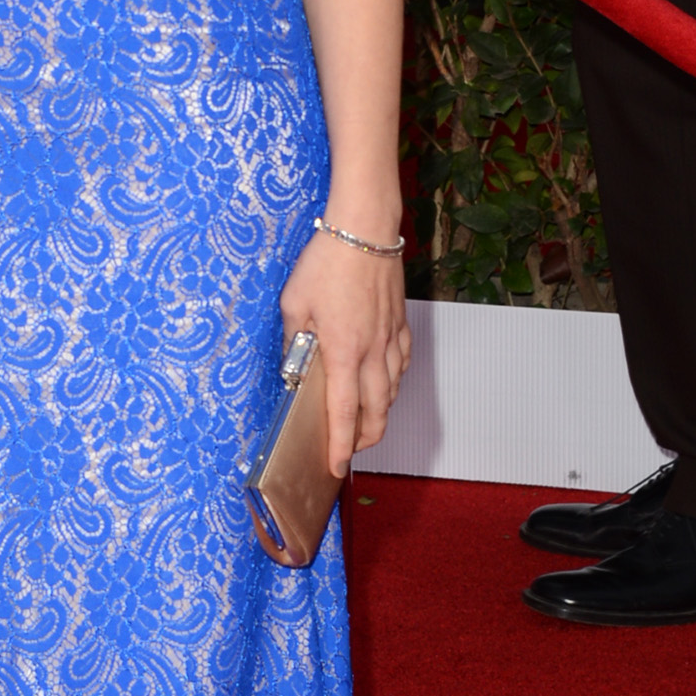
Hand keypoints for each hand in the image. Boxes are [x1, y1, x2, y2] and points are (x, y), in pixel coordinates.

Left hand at [278, 226, 410, 482]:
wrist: (365, 229)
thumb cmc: (328, 261)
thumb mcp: (294, 302)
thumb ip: (294, 339)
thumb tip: (294, 364)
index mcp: (343, 351)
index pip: (343, 412)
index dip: (339, 445)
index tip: (335, 466)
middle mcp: (372, 352)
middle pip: (376, 412)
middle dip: (364, 439)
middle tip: (348, 449)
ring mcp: (391, 339)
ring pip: (392, 392)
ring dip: (378, 413)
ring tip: (363, 422)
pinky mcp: (401, 324)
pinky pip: (401, 365)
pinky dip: (393, 383)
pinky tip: (384, 383)